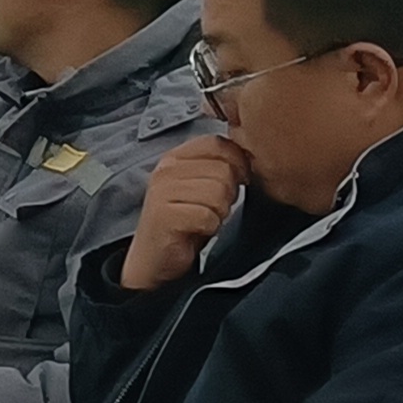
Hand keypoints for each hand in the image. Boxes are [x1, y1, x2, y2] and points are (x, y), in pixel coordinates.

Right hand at [122, 136, 252, 290]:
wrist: (155, 258)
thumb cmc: (184, 222)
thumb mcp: (201, 186)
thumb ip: (218, 167)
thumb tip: (248, 158)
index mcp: (175, 157)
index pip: (217, 144)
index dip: (237, 163)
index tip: (236, 182)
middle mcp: (165, 169)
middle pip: (223, 169)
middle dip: (229, 193)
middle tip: (215, 208)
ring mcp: (162, 191)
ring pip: (218, 192)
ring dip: (219, 212)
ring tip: (205, 218)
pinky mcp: (164, 215)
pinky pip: (207, 215)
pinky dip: (210, 227)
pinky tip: (197, 230)